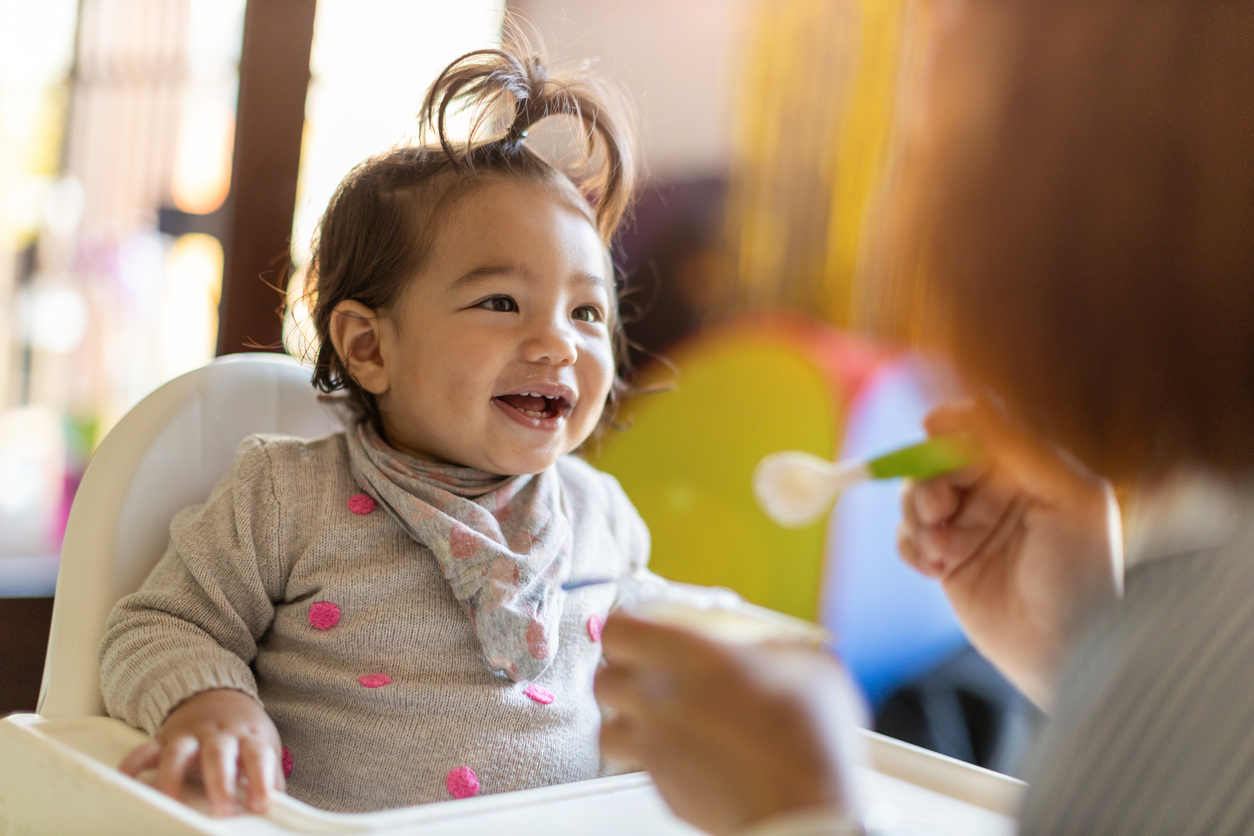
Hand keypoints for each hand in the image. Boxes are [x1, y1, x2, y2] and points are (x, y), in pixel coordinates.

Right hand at [118, 688, 284, 815]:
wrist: (219, 695)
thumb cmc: (244, 731)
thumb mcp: (263, 747)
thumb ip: (270, 777)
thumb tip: (282, 810)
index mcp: (247, 737)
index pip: (258, 756)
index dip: (261, 780)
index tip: (260, 805)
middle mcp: (218, 734)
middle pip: (219, 753)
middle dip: (220, 782)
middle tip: (222, 811)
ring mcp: (190, 736)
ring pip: (180, 751)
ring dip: (174, 777)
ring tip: (171, 802)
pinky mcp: (165, 740)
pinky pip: (145, 750)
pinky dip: (133, 764)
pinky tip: (125, 780)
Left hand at [595, 612, 865, 835]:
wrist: (800, 810)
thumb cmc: (808, 735)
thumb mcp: (807, 665)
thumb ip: (773, 645)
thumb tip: (767, 645)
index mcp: (687, 656)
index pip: (619, 630)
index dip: (628, 628)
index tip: (646, 629)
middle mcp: (658, 699)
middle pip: (604, 680)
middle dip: (622, 673)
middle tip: (651, 672)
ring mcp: (655, 749)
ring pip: (609, 727)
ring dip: (628, 718)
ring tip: (661, 715)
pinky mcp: (662, 789)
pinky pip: (640, 766)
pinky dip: (652, 757)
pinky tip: (684, 752)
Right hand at [898, 402, 1119, 707]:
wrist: (1067, 653)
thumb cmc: (1083, 577)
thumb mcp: (1074, 499)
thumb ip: (1027, 448)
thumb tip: (977, 406)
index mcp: (1032, 471)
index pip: (982, 429)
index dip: (953, 422)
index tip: (932, 427)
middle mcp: (998, 493)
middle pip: (939, 459)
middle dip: (929, 477)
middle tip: (938, 509)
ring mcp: (969, 527)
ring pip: (916, 495)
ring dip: (916, 515)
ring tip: (940, 547)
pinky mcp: (947, 562)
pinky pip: (907, 538)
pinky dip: (910, 546)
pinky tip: (933, 566)